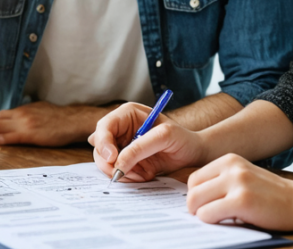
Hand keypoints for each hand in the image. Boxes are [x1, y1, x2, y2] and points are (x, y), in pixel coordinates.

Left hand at [0, 101, 106, 146]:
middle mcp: (22, 114)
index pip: (1, 114)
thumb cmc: (60, 118)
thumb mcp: (40, 110)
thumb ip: (27, 114)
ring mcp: (26, 123)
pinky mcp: (32, 133)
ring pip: (1, 126)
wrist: (73, 120)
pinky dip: (3, 138)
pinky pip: (13, 136)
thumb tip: (17, 119)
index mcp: (24, 109)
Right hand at [89, 102, 208, 181]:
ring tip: (143, 174)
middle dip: (111, 163)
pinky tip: (143, 175)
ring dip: (122, 172)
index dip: (103, 143)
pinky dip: (127, 178)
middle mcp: (120, 129)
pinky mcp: (126, 161)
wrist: (191, 153)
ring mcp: (121, 146)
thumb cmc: (181, 138)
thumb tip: (117, 163)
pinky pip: (116, 172)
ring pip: (106, 163)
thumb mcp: (164, 136)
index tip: (112, 158)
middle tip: (124, 174)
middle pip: (100, 147)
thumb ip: (139, 148)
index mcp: (127, 114)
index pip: (104, 127)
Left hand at [186, 154, 292, 230]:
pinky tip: (227, 222)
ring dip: (202, 215)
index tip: (205, 207)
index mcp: (230, 159)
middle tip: (208, 217)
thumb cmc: (272, 196)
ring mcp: (237, 183)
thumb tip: (193, 199)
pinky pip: (208, 214)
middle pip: (192, 190)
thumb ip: (222, 182)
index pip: (194, 178)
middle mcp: (231, 167)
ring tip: (218, 219)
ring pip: (196, 202)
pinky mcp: (241, 201)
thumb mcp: (245, 178)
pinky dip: (211, 222)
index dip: (196, 196)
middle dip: (195, 207)